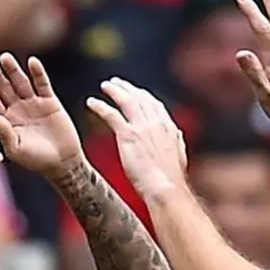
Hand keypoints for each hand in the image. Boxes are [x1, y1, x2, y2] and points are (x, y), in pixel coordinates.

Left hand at [0, 53, 83, 176]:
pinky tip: (32, 62)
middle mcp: (17, 109)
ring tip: (5, 57)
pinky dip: (38, 73)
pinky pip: (42, 84)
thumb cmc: (35, 159)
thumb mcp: (16, 149)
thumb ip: (4, 133)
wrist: (61, 162)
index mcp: (5, 120)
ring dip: (14, 70)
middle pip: (4, 89)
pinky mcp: (49, 101)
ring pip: (21, 83)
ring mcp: (33, 103)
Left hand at [86, 77, 185, 197]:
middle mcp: (156, 122)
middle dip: (128, 88)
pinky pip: (111, 114)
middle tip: (117, 82)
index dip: (144, 96)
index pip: (155, 105)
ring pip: (126, 101)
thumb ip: (176, 142)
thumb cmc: (171, 180)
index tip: (136, 92)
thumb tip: (177, 134)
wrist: (166, 187)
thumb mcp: (178, 155)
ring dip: (115, 90)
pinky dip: (100, 106)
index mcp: (169, 128)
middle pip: (141, 98)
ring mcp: (142, 127)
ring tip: (105, 86)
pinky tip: (91, 103)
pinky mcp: (128, 134)